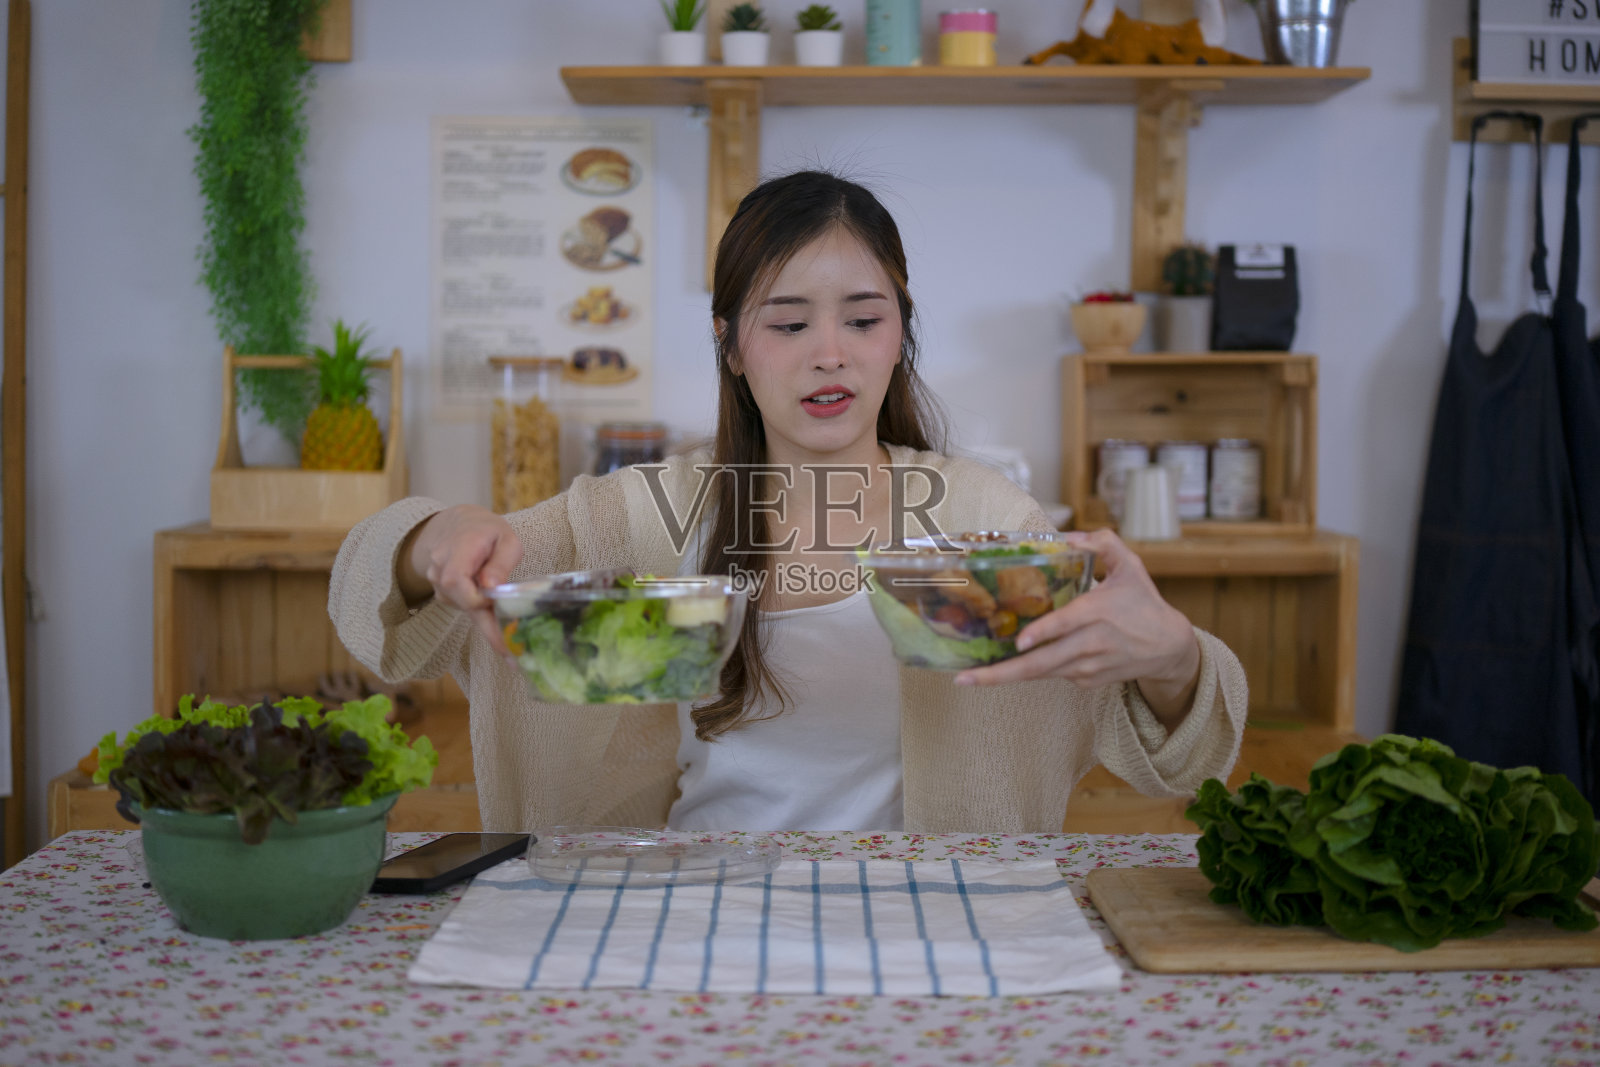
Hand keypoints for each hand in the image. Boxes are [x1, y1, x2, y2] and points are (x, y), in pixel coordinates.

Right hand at [398, 505, 523, 657]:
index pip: (455, 580)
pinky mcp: (442, 591)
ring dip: (485, 618)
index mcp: (459, 548)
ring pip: (462, 606)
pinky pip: (462, 606)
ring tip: (508, 630)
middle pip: (460, 600)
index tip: (500, 611)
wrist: (460, 525)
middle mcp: (440, 566)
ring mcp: (436, 579)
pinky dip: (479, 611)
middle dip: (487, 626)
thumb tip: (491, 587)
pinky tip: (494, 608)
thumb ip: (501, 562)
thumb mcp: (507, 539)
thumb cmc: (489, 532)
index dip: (476, 599)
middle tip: (510, 656)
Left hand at [954, 528, 1200, 726]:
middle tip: (964, 678)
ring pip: (1041, 674)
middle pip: (1041, 663)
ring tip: (968, 678)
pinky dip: (1033, 670)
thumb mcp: (1131, 565)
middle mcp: (1090, 644)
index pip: (1066, 625)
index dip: (1042, 634)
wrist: (1169, 648)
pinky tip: (1007, 666)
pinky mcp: (1087, 681)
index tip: (1017, 642)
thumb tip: (1068, 536)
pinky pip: (1054, 675)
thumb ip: (1102, 543)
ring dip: (1005, 677)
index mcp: (1098, 612)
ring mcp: (1087, 667)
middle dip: (1000, 674)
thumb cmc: (1144, 602)